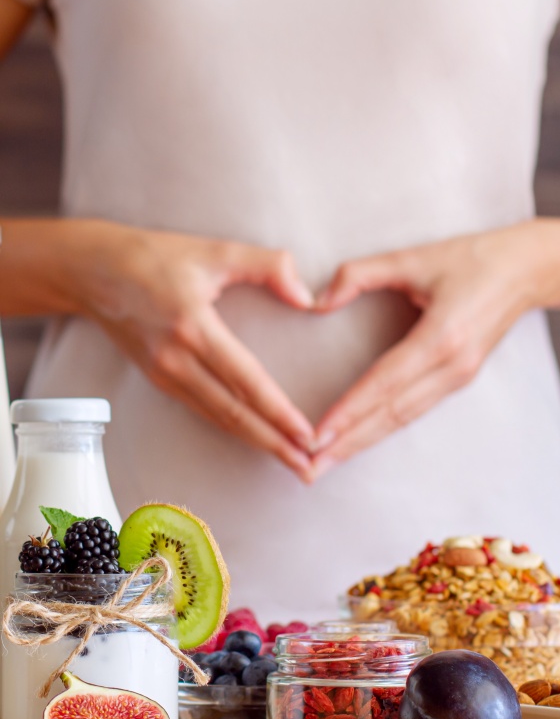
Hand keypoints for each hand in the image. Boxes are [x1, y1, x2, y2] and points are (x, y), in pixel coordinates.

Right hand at [84, 225, 315, 478]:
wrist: (93, 271)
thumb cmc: (155, 256)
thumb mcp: (215, 250)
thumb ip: (268, 266)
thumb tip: (308, 298)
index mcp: (193, 327)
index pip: (246, 381)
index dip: (279, 412)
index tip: (307, 435)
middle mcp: (177, 359)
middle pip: (234, 413)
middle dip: (274, 443)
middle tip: (309, 468)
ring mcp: (164, 374)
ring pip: (218, 418)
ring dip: (256, 442)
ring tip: (290, 461)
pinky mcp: (158, 380)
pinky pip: (203, 410)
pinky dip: (232, 428)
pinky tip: (255, 438)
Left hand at [307, 223, 543, 479]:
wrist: (528, 270)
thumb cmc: (472, 259)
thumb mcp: (413, 256)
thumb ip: (361, 274)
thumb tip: (318, 301)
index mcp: (442, 338)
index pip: (384, 384)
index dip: (348, 411)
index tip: (316, 434)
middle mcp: (451, 367)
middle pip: (391, 415)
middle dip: (347, 444)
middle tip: (309, 468)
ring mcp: (458, 378)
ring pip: (402, 420)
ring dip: (362, 443)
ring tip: (326, 463)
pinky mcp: (458, 380)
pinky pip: (414, 411)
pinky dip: (383, 429)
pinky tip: (359, 440)